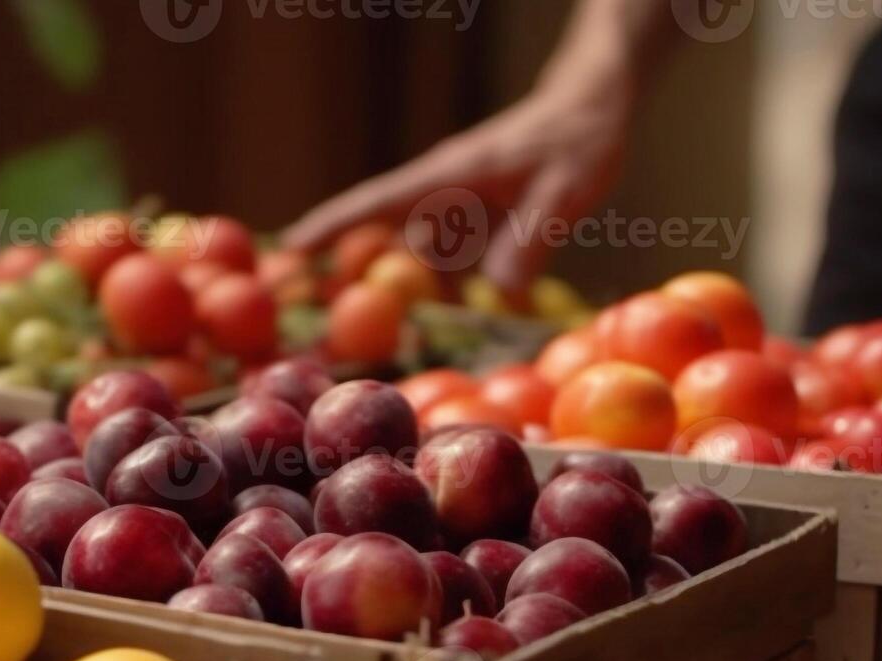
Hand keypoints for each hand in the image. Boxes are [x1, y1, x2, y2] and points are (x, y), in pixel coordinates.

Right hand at [283, 78, 633, 299]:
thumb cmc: (577, 141)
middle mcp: (444, 192)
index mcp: (450, 177)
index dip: (333, 224)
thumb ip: (532, 236)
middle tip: (361, 328)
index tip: (291, 247)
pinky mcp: (476, 220)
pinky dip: (464, 285)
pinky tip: (494, 299)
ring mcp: (458, 206)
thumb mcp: (565, 190)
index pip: (378, 202)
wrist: (591, 110)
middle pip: (394, 241)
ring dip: (436, 292)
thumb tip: (497, 287)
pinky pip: (458, 259)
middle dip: (382, 283)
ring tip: (443, 323)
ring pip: (429, 257)